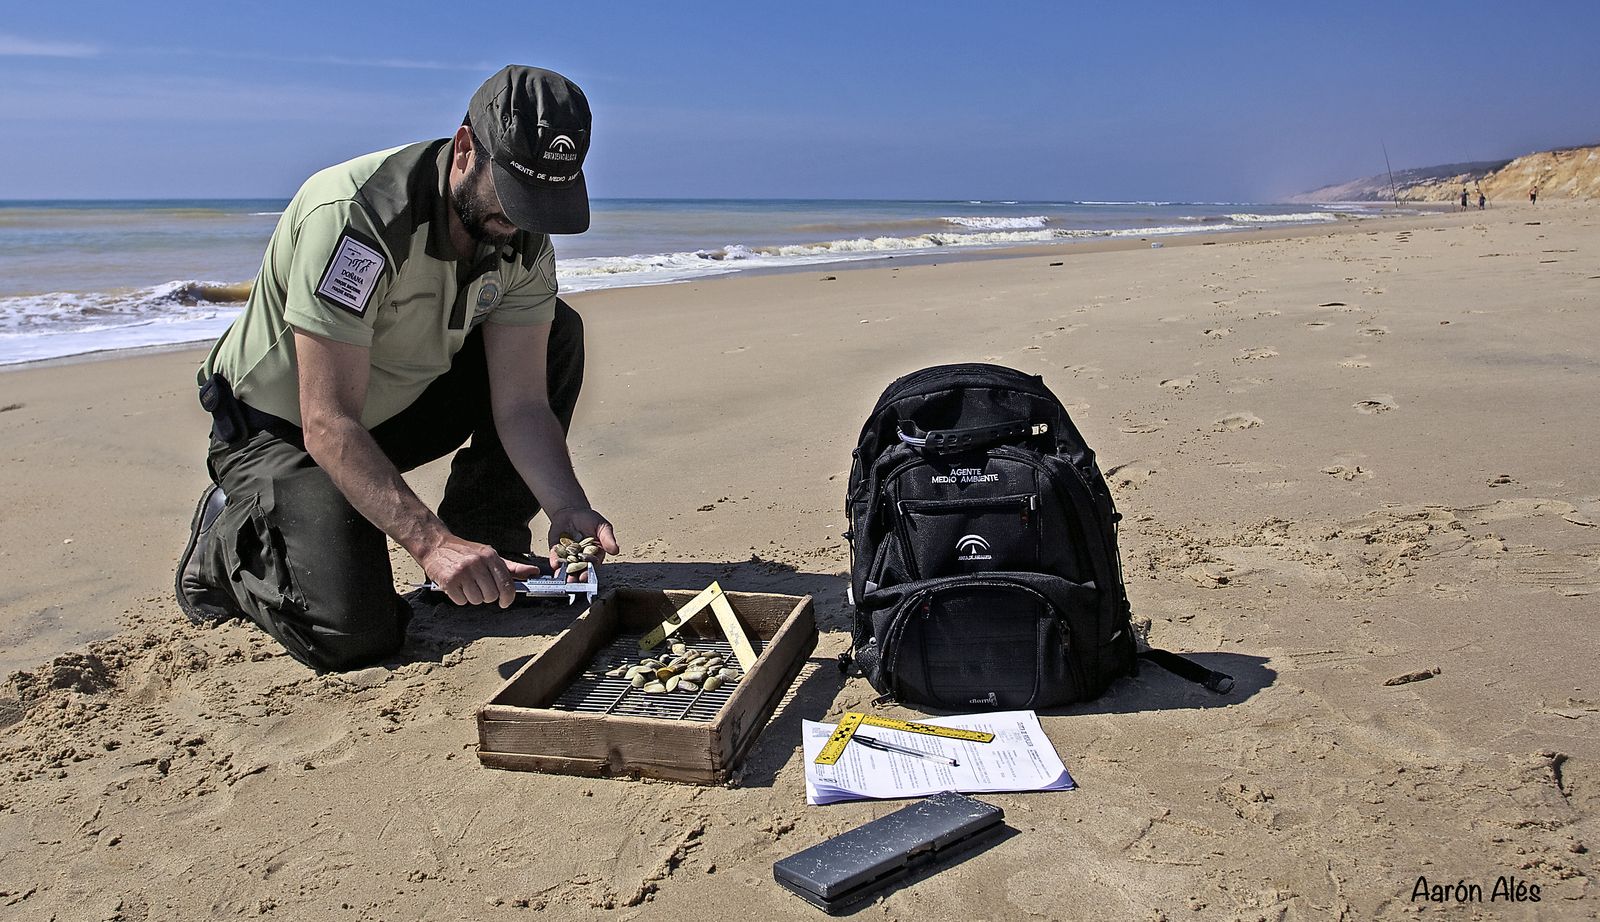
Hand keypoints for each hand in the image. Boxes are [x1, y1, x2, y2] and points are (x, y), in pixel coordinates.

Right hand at [421, 535, 541, 606]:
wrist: (436, 546)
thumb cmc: (466, 553)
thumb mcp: (490, 556)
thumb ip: (512, 567)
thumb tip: (534, 573)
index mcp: (490, 556)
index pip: (506, 584)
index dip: (507, 597)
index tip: (504, 602)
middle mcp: (477, 563)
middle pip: (491, 595)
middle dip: (486, 596)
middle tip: (478, 587)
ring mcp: (462, 572)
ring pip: (477, 600)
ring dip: (472, 597)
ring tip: (467, 585)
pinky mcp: (449, 581)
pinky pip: (461, 601)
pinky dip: (459, 598)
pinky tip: (457, 587)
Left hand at [546, 508, 619, 579]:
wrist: (573, 512)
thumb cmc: (590, 520)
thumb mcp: (603, 527)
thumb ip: (608, 539)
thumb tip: (616, 550)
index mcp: (594, 555)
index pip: (591, 566)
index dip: (588, 572)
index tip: (585, 576)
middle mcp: (580, 559)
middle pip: (578, 570)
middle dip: (574, 577)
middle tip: (572, 582)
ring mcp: (567, 556)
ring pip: (566, 567)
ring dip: (563, 573)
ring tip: (562, 577)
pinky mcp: (556, 551)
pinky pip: (555, 557)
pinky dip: (555, 561)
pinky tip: (554, 564)